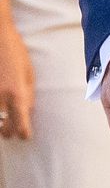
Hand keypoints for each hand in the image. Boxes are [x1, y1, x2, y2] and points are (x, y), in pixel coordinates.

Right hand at [0, 19, 34, 140]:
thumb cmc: (15, 52)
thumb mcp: (28, 72)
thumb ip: (28, 95)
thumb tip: (27, 112)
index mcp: (17, 94)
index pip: (20, 127)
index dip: (23, 133)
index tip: (25, 135)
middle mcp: (0, 98)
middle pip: (3, 130)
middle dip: (8, 131)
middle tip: (11, 129)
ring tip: (2, 122)